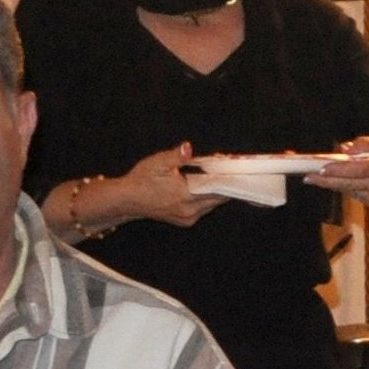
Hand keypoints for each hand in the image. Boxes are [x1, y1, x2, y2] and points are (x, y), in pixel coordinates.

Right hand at [115, 141, 230, 228]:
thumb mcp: (158, 162)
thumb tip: (187, 148)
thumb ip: (176, 155)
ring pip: (212, 204)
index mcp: (185, 196)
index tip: (241, 172)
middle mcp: (189, 211)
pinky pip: (204, 209)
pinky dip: (208, 198)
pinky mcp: (185, 220)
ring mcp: (187, 218)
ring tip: (222, 176)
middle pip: (217, 199)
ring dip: (217, 191)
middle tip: (232, 170)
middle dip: (225, 184)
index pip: (216, 190)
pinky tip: (208, 186)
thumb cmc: (142, 180)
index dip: (229, 180)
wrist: (128, 200)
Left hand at [306, 136, 368, 219]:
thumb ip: (366, 145)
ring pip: (349, 190)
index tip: (322, 168)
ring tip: (312, 176)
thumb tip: (345, 150)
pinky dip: (343, 186)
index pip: (360, 169)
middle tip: (307, 175)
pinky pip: (354, 194)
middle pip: (349, 184)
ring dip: (330, 183)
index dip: (340, 170)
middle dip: (326, 180)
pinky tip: (333, 181)